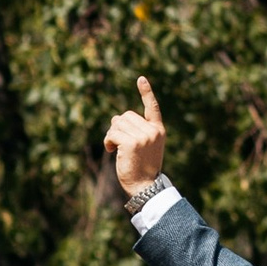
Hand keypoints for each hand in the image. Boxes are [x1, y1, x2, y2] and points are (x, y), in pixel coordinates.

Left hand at [104, 77, 165, 194]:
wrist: (144, 186)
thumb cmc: (142, 167)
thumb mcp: (145, 146)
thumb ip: (137, 131)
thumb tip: (116, 119)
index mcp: (158, 130)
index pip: (152, 107)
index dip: (146, 92)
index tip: (141, 78)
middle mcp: (152, 131)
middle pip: (126, 115)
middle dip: (117, 127)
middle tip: (116, 143)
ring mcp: (143, 136)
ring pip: (117, 124)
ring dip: (111, 135)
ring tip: (114, 148)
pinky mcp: (131, 143)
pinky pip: (112, 133)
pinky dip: (107, 141)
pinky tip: (110, 150)